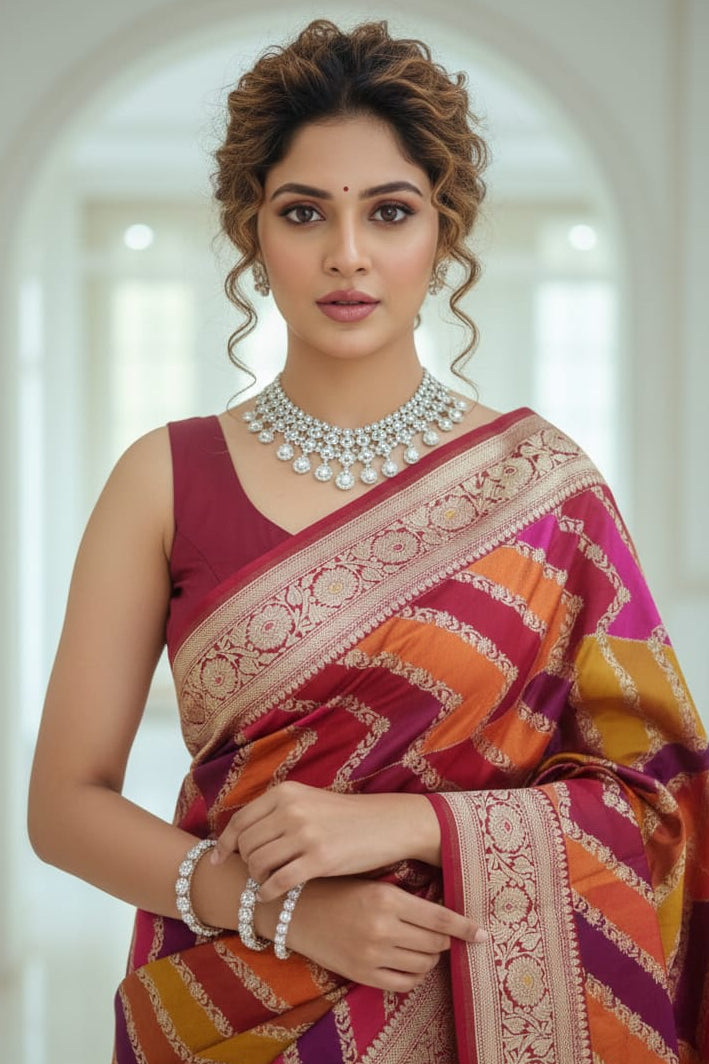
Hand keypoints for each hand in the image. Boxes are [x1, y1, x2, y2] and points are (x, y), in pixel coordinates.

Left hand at [211, 781, 441, 900]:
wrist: (387, 823)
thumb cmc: (346, 816)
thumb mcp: (309, 800)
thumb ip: (278, 811)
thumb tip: (243, 834)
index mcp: (286, 792)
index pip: (240, 820)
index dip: (225, 843)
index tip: (218, 859)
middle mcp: (291, 810)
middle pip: (246, 844)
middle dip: (244, 862)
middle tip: (254, 873)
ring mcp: (305, 835)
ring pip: (258, 864)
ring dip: (256, 878)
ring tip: (266, 882)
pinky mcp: (319, 860)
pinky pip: (278, 882)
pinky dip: (267, 893)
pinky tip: (269, 896)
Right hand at [268, 876, 486, 992]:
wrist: (296, 908)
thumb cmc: (338, 888)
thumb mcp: (373, 883)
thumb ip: (406, 898)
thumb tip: (444, 915)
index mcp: (386, 898)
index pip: (439, 918)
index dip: (465, 928)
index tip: (483, 934)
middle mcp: (381, 928)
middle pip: (435, 944)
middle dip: (444, 941)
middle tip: (441, 934)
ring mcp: (371, 954)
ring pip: (423, 965)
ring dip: (430, 958)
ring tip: (422, 947)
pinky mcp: (361, 974)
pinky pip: (403, 984)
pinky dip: (414, 976)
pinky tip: (409, 963)